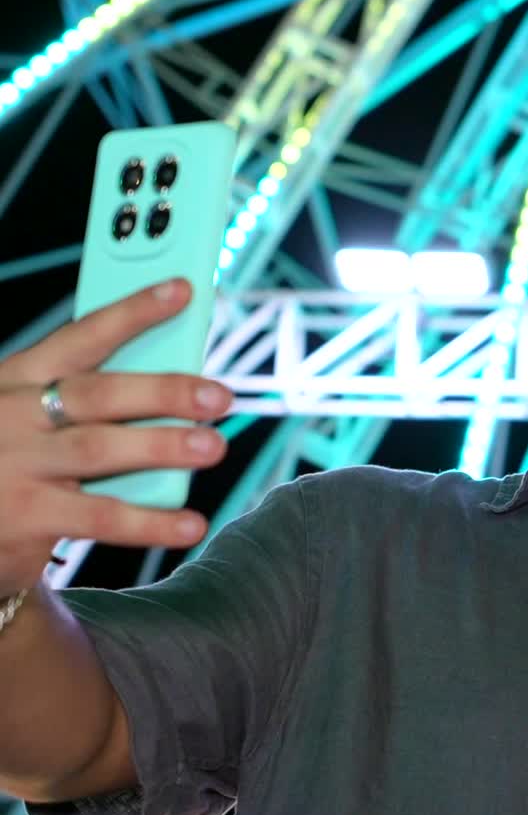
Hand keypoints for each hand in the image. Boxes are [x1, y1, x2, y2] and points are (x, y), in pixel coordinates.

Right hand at [0, 278, 233, 599]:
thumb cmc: (0, 464)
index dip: (133, 312)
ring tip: (212, 447)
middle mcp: (15, 415)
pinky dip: (151, 522)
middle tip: (219, 395)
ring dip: (163, 446)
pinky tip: (190, 524)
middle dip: (165, 390)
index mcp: (16, 380)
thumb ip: (76, 406)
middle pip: (100, 393)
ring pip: (101, 447)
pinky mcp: (27, 514)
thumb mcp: (22, 419)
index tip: (181, 290)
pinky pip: (101, 515)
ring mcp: (19, 464)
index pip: (80, 337)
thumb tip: (165, 401)